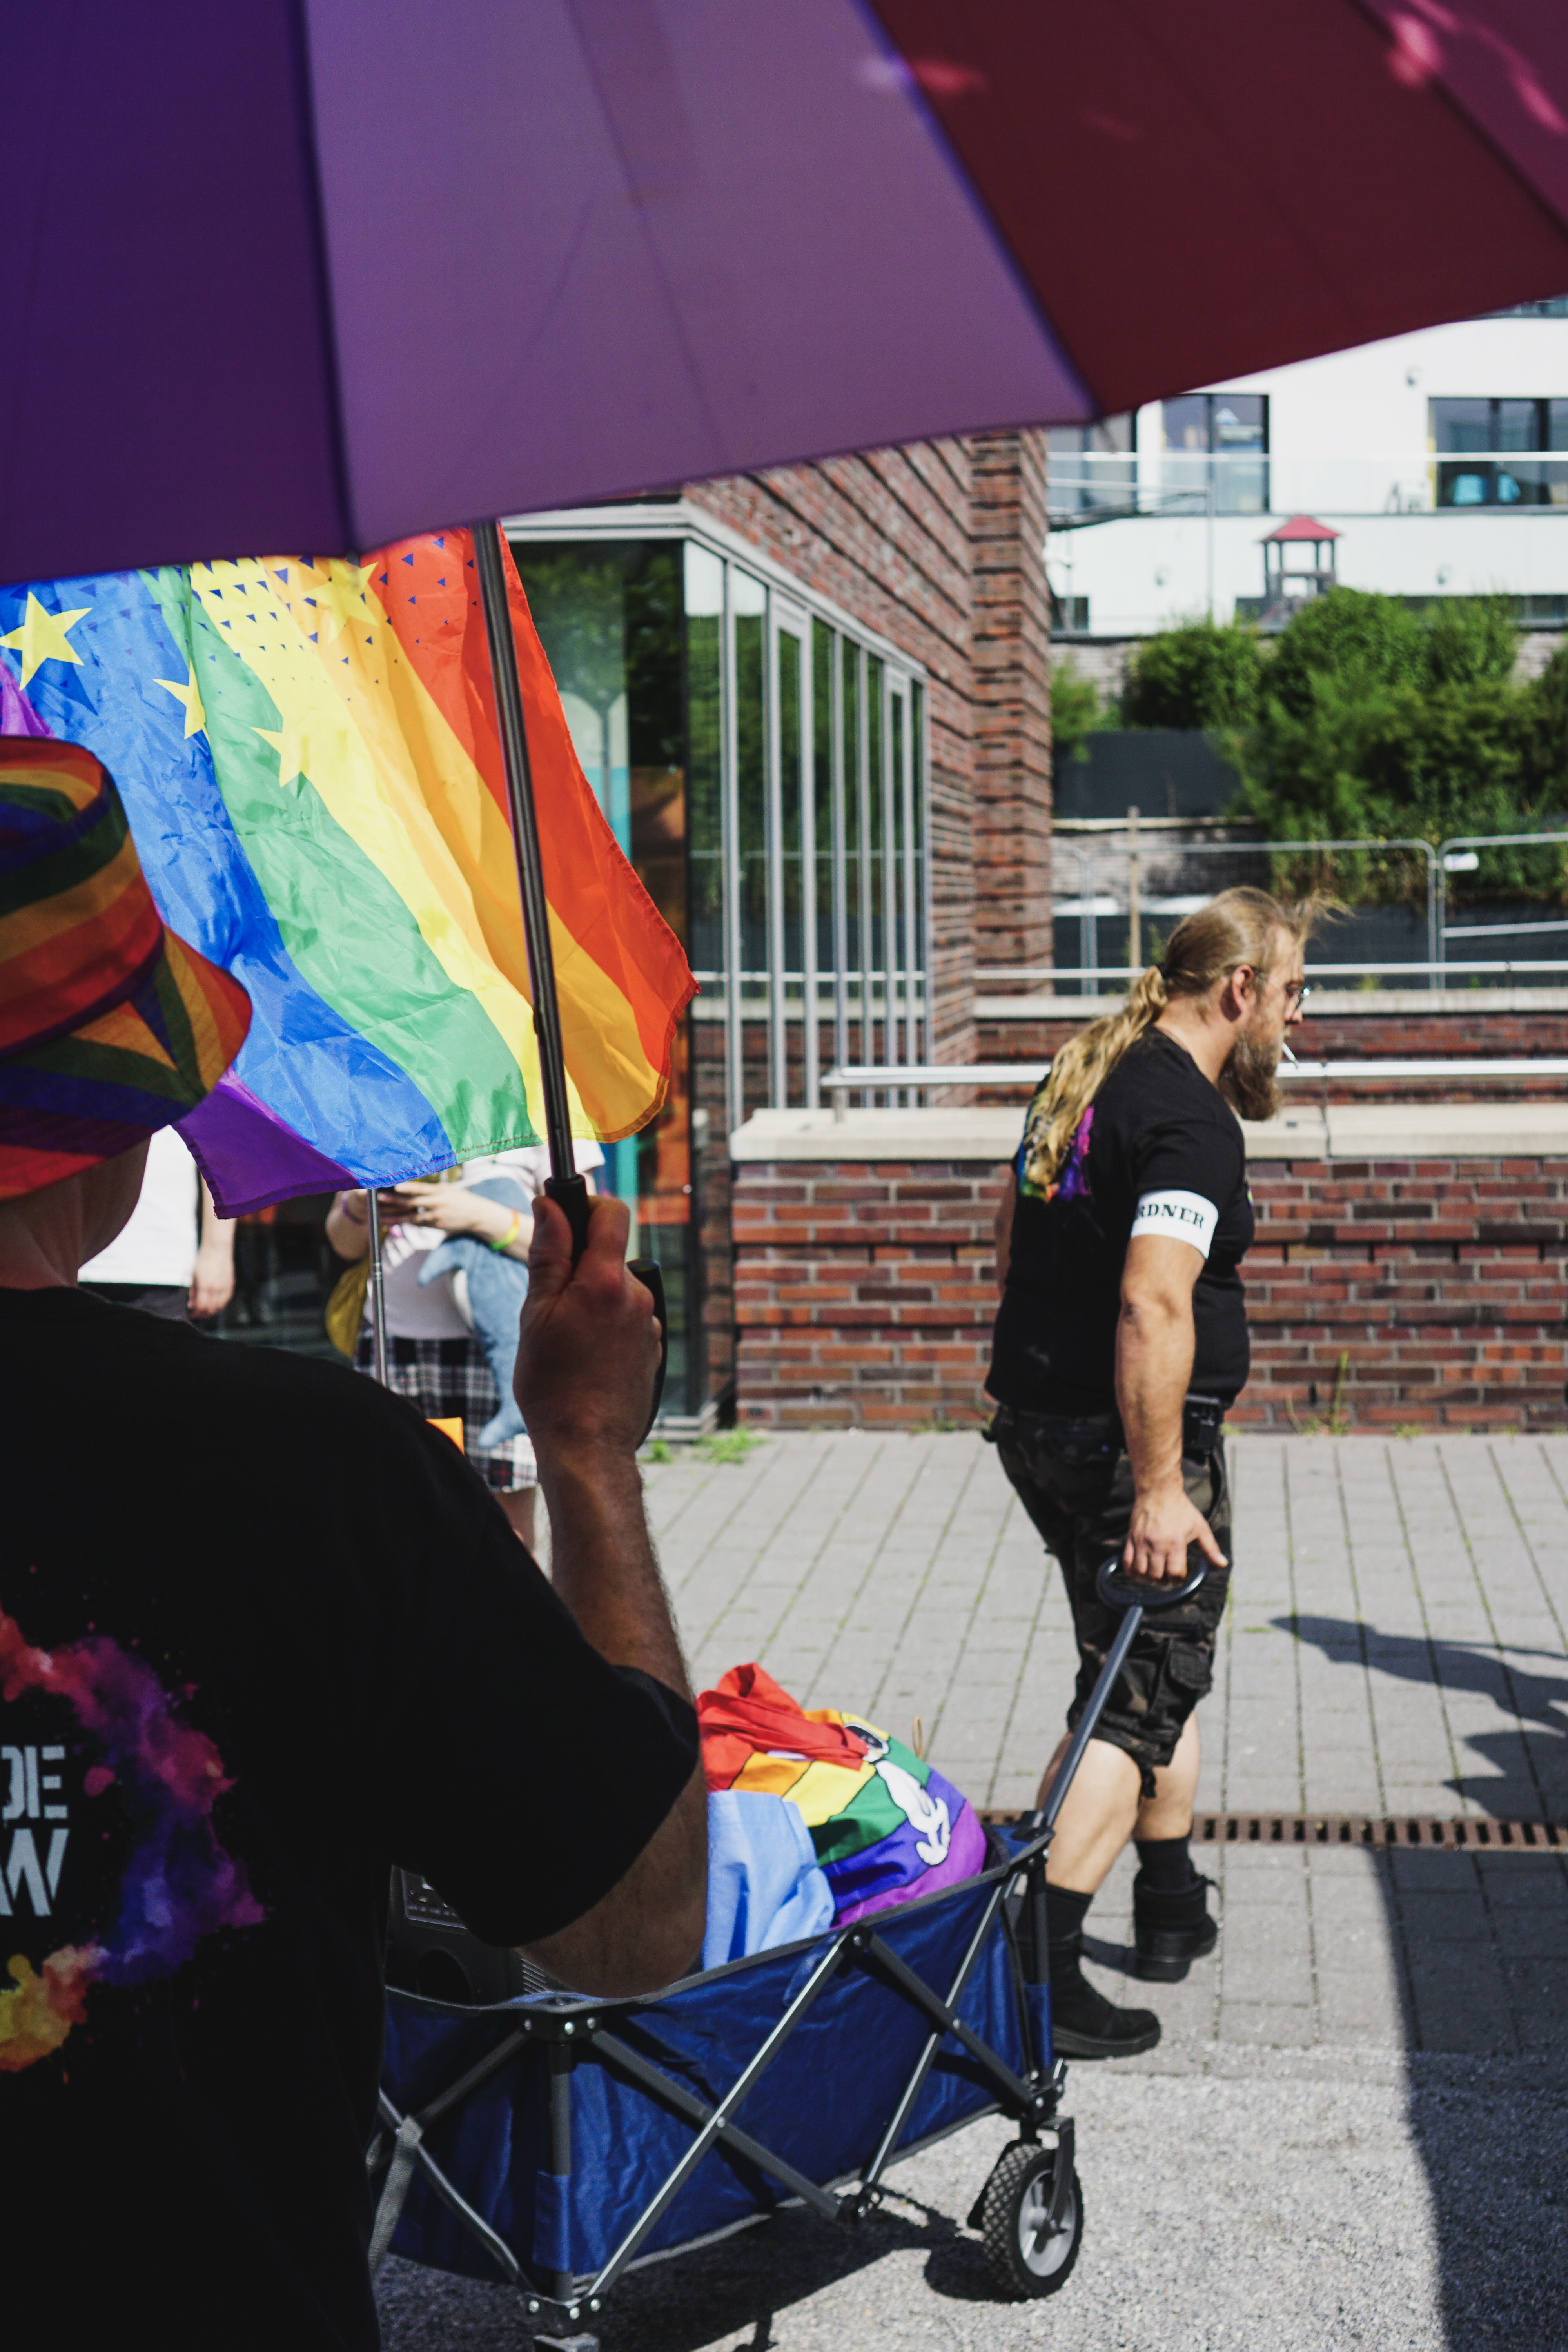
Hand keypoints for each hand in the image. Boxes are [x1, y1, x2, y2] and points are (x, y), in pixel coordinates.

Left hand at [188, 1244, 233, 1317]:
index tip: (191, 1314)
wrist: (217, 1249)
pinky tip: (214, 1304)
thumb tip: (191, 1304)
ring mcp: (225, 1287)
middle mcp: (216, 1288)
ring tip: (205, 1310)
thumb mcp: (193, 1276)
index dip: (196, 1313)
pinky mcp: (230, 1285)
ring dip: (211, 1311)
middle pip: (210, 1309)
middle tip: (197, 1314)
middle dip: (202, 1314)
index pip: (201, 1306)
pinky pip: (226, 1300)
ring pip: (219, 1307)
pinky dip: (220, 1305)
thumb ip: (193, 1292)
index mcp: (204, 1285)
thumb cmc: (203, 1260)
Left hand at [380, 1181, 517, 1248]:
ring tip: (380, 1215)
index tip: (395, 1185)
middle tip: (380, 1198)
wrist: (477, 1215)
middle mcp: (437, 1203)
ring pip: (411, 1216)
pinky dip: (404, 1222)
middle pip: (412, 1202)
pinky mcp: (435, 1225)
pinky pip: (416, 1223)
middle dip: (395, 1200)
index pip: (421, 1188)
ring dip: (395, 1216)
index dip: (408, 1187)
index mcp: (440, 1191)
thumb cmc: (460, 1199)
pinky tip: (392, 1221)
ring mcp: (436, 1216)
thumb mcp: (448, 1190)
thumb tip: (412, 1186)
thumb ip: (431, 1189)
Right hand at [514, 1193, 659, 1460]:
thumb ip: (548, 1254)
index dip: (586, 1206)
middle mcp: (637, 1297)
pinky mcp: (653, 1347)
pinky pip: (626, 1319)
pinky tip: (587, 1358)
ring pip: (616, 1291)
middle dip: (580, 1267)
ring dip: (592, 1301)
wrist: (587, 1445)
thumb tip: (550, 1206)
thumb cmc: (551, 1384)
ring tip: (568, 1340)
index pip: (611, 1212)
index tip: (562, 1220)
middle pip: (609, 1255)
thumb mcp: (536, 1313)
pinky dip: (606, 1326)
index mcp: (606, 1282)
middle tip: (550, 1305)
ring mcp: (649, 1324)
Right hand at [1122, 1485, 1227, 1583]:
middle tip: (1169, 1576)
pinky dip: (1133, 1572)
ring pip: (1141, 1572)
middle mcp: (1157, 1545)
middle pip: (1157, 1576)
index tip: (1182, 1576)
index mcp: (1175, 1543)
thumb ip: (1211, 1548)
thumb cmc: (1181, 1509)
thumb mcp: (1200, 1527)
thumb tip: (1223, 1564)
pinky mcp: (1131, 1539)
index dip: (1179, 1580)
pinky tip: (1140, 1572)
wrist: (1158, 1491)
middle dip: (1165, 1581)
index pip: (1175, 1573)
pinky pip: (1127, 1562)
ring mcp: (1142, 1542)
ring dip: (1149, 1579)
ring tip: (1156, 1575)